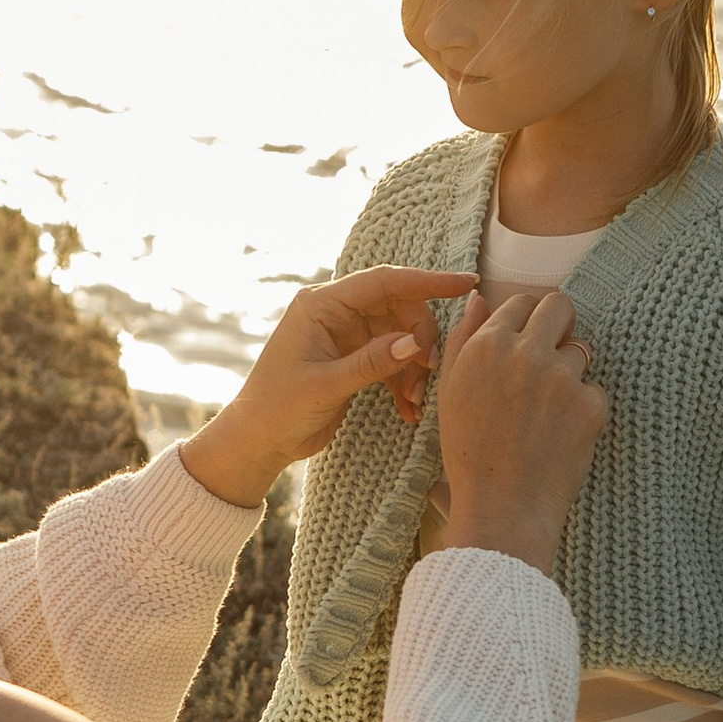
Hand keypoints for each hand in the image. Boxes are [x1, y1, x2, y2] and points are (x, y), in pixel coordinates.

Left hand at [179, 269, 475, 507]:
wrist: (258, 441)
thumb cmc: (278, 409)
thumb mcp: (326, 386)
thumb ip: (372, 362)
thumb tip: (415, 343)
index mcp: (322, 305)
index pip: (384, 282)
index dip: (427, 281)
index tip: (464, 284)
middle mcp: (335, 313)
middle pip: (398, 308)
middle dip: (421, 338)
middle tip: (430, 371)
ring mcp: (345, 336)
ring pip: (399, 337)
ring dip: (414, 367)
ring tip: (417, 400)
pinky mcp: (352, 360)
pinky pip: (391, 360)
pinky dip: (403, 382)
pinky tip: (409, 410)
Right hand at [437, 286, 609, 571]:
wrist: (502, 508)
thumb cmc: (469, 453)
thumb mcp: (451, 391)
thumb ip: (463, 338)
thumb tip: (479, 298)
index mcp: (487, 345)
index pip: (522, 301)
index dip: (528, 319)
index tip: (530, 339)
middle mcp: (525, 353)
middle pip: (560, 306)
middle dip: (560, 324)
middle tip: (551, 356)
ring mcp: (561, 377)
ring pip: (581, 350)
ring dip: (570, 372)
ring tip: (547, 412)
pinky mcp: (590, 404)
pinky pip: (595, 390)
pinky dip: (584, 409)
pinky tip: (560, 435)